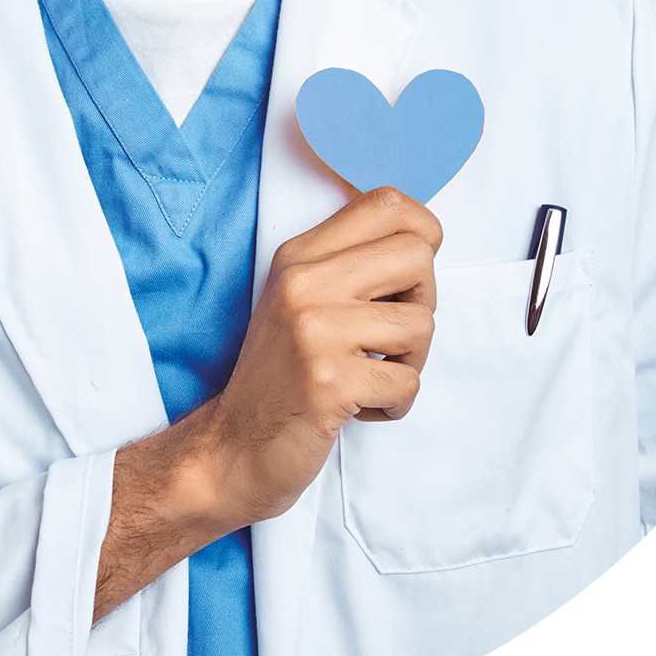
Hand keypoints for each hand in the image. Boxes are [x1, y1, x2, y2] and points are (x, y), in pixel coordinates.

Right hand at [93, 186, 439, 619]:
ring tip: (368, 376)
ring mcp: (314, 330)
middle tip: (389, 337)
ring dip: (409, 364)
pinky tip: (359, 407)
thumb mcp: (300, 300)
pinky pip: (408, 383)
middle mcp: (304, 282)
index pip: (387, 204)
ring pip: (422, 326)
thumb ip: (349, 265)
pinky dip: (394, 405)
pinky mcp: (328, 381)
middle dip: (423, 304)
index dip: (423, 234)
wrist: (231, 450)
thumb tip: (424, 240)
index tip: (408, 277)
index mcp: (300, 255)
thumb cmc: (280, 377)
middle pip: (418, 257)